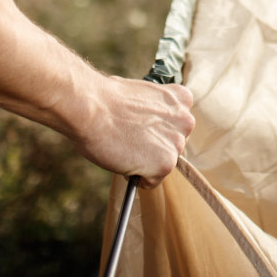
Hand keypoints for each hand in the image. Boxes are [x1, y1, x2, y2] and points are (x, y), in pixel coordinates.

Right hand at [75, 69, 194, 187]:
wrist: (91, 108)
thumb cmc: (105, 98)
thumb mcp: (140, 95)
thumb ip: (154, 110)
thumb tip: (148, 125)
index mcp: (181, 99)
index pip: (175, 125)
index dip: (154, 128)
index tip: (139, 127)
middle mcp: (185, 121)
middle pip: (171, 146)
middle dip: (153, 147)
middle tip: (129, 140)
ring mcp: (176, 144)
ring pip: (162, 164)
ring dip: (145, 162)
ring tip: (124, 147)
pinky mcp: (165, 164)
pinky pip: (151, 181)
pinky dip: (137, 177)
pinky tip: (124, 160)